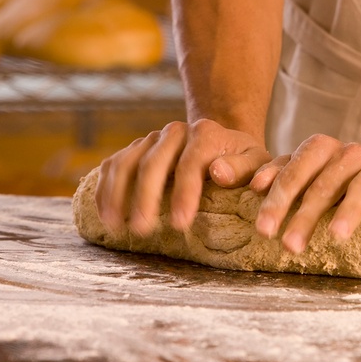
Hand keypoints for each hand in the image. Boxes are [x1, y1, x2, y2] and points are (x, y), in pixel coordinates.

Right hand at [95, 119, 270, 235]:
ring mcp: (151, 140)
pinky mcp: (135, 150)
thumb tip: (218, 173)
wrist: (223, 144)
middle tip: (142, 230)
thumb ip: (243, 168)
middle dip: (145, 197)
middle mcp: (174, 132)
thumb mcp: (256, 163)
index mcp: (205, 134)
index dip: (184, 193)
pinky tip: (104, 215)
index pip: (191, 163)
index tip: (179, 223)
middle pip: (153, 162)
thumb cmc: (243, 162)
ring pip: (126, 161)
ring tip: (115, 225)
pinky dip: (105, 189)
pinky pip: (113, 165)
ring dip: (117, 194)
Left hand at [250, 134, 360, 253]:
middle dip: (305, 216)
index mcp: (319, 148)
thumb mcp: (301, 172)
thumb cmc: (330, 176)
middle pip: (323, 184)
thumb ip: (276, 175)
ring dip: (349, 210)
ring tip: (337, 236)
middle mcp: (347, 153)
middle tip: (290, 246)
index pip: (293, 173)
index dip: (277, 201)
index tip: (264, 230)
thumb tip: (255, 186)